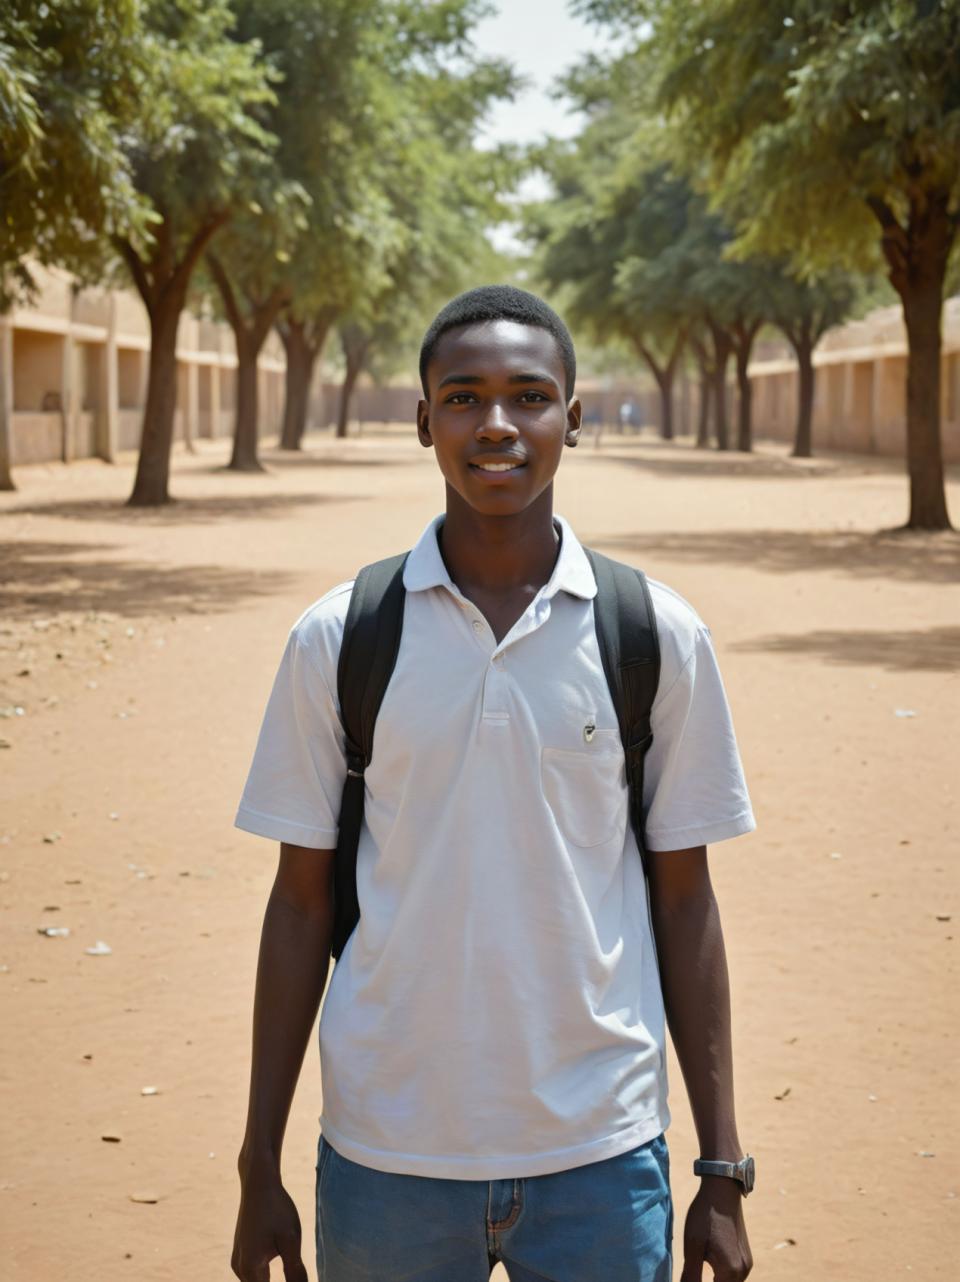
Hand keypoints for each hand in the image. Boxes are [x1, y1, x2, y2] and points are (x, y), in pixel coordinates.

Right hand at [231, 1164, 308, 1281]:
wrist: (258, 1183)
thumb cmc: (277, 1209)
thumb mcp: (291, 1240)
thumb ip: (296, 1273)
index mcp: (250, 1268)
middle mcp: (240, 1268)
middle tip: (296, 1274)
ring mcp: (238, 1261)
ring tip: (293, 1273)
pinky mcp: (241, 1254)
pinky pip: (254, 1275)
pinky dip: (266, 1277)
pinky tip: (282, 1266)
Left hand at [680, 1177, 752, 1281]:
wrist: (722, 1189)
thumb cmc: (705, 1215)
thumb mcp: (692, 1245)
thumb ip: (690, 1275)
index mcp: (730, 1271)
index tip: (689, 1276)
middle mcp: (743, 1271)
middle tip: (691, 1274)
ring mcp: (746, 1264)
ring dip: (716, 1281)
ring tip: (698, 1267)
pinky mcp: (746, 1257)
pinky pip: (734, 1276)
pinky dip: (721, 1277)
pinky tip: (709, 1265)